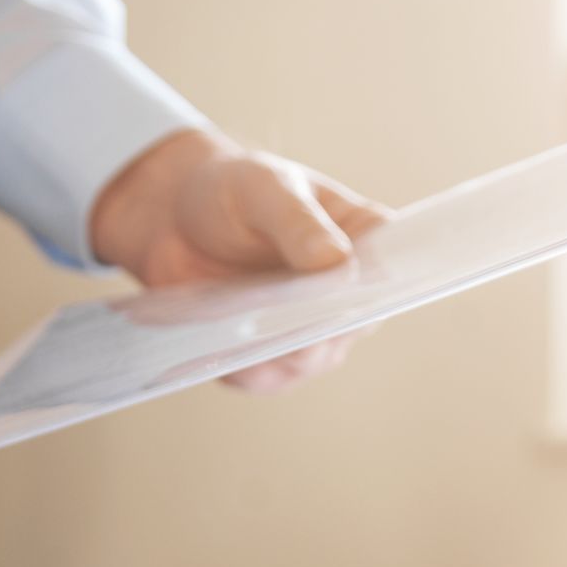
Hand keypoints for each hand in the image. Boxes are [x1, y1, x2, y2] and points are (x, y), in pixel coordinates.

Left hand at [89, 129, 392, 392]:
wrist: (171, 217)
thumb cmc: (232, 190)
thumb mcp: (264, 188)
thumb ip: (297, 221)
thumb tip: (334, 261)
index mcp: (364, 241)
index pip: (394, 272)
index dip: (383, 290)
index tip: (358, 299)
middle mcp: (345, 295)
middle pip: (351, 327)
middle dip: (321, 330)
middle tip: (292, 328)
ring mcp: (308, 331)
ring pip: (309, 361)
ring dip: (278, 354)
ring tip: (246, 337)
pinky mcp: (267, 357)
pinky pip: (263, 377)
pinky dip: (244, 369)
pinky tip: (224, 353)